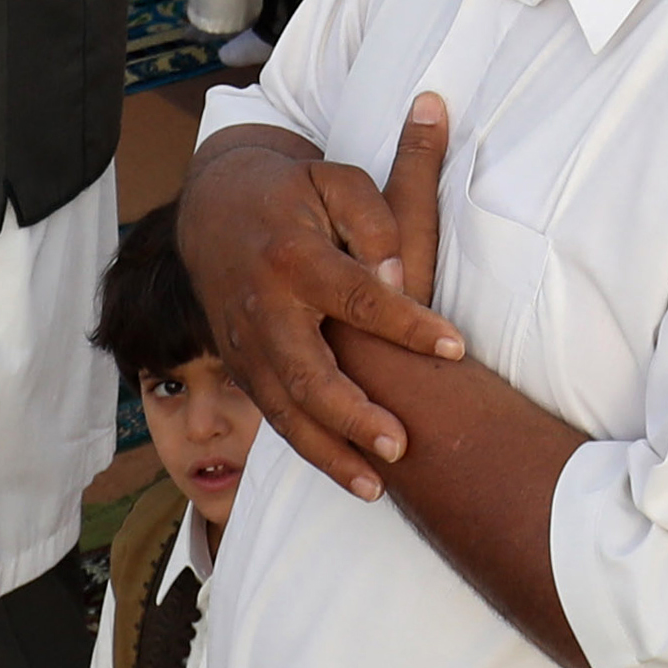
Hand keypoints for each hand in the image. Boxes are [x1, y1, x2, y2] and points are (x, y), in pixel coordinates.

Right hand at [175, 104, 466, 500]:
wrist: (212, 207)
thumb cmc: (291, 192)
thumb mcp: (334, 181)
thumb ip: (373, 223)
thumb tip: (397, 278)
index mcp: (292, 257)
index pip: (356, 298)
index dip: (407, 324)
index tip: (455, 348)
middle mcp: (263, 308)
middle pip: (306, 374)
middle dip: (352, 416)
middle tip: (401, 444)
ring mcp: (245, 344)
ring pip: (284, 412)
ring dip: (329, 453)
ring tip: (376, 487)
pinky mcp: (240, 366)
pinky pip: (274, 417)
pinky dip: (309, 449)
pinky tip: (348, 473)